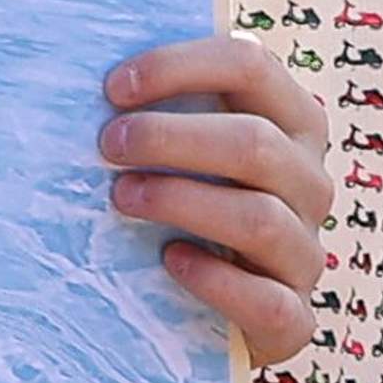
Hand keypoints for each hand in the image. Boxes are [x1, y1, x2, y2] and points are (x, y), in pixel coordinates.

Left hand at [103, 33, 331, 363]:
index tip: (111, 88)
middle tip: (107, 144)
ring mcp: (305, 252)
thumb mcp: (177, 151)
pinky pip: (269, 301)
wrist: (207, 311)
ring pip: (260, 218)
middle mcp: (308, 182)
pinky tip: (170, 261)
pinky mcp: (292, 318)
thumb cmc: (179, 207)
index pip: (251, 65)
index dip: (179, 66)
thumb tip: (73, 68)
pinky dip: (217, 280)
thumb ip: (154, 107)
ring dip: (182, 201)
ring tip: (120, 197)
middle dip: (170, 138)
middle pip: (255, 142)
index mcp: (288, 123)